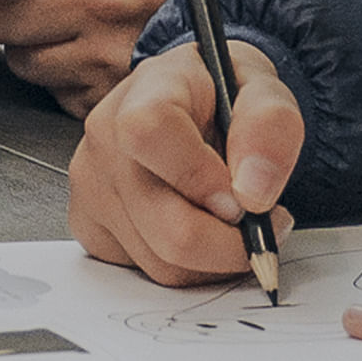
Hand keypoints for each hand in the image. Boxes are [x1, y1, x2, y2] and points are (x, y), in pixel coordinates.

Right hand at [66, 33, 304, 286]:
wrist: (190, 101)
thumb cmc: (223, 95)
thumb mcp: (264, 87)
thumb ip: (271, 125)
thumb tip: (254, 192)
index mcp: (147, 89)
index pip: (150, 133)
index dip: (200, 176)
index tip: (244, 197)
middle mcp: (105, 138)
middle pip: (167, 228)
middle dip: (231, 242)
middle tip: (262, 222)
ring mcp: (91, 187)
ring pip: (163, 263)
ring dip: (214, 258)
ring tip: (231, 220)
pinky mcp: (90, 227)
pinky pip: (148, 273)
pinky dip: (188, 266)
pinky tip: (197, 226)